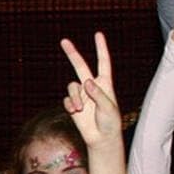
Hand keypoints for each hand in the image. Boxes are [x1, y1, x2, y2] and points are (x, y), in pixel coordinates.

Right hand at [61, 32, 122, 146]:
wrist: (101, 138)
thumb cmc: (110, 123)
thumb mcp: (108, 107)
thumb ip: (98, 94)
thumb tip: (86, 82)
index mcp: (104, 83)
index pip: (103, 62)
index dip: (100, 48)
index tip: (98, 34)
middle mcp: (91, 86)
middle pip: (80, 66)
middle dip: (72, 53)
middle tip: (63, 41)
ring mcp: (82, 95)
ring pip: (71, 87)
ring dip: (74, 97)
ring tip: (79, 109)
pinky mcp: (73, 106)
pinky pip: (67, 100)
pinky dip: (70, 105)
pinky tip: (75, 112)